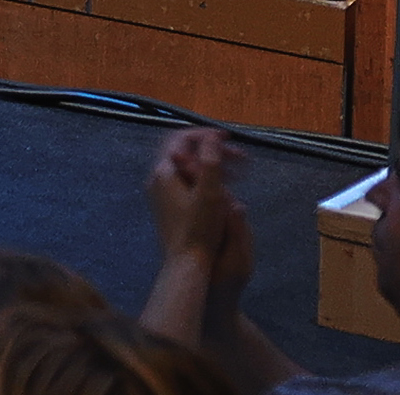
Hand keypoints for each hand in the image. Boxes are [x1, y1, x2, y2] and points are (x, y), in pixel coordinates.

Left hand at [144, 126, 252, 281]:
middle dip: (214, 152)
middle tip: (241, 158)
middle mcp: (158, 180)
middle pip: (186, 153)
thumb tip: (211, 137)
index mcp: (165, 172)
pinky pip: (188, 184)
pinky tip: (226, 192)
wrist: (186, 265)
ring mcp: (162, 194)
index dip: (206, 135)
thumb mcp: (210, 194)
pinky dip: (207, 181)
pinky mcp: (169, 208)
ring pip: (188, 169)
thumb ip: (210, 162)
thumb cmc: (200, 231)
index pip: (182, 140)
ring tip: (239, 174)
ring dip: (213, 167)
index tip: (229, 138)